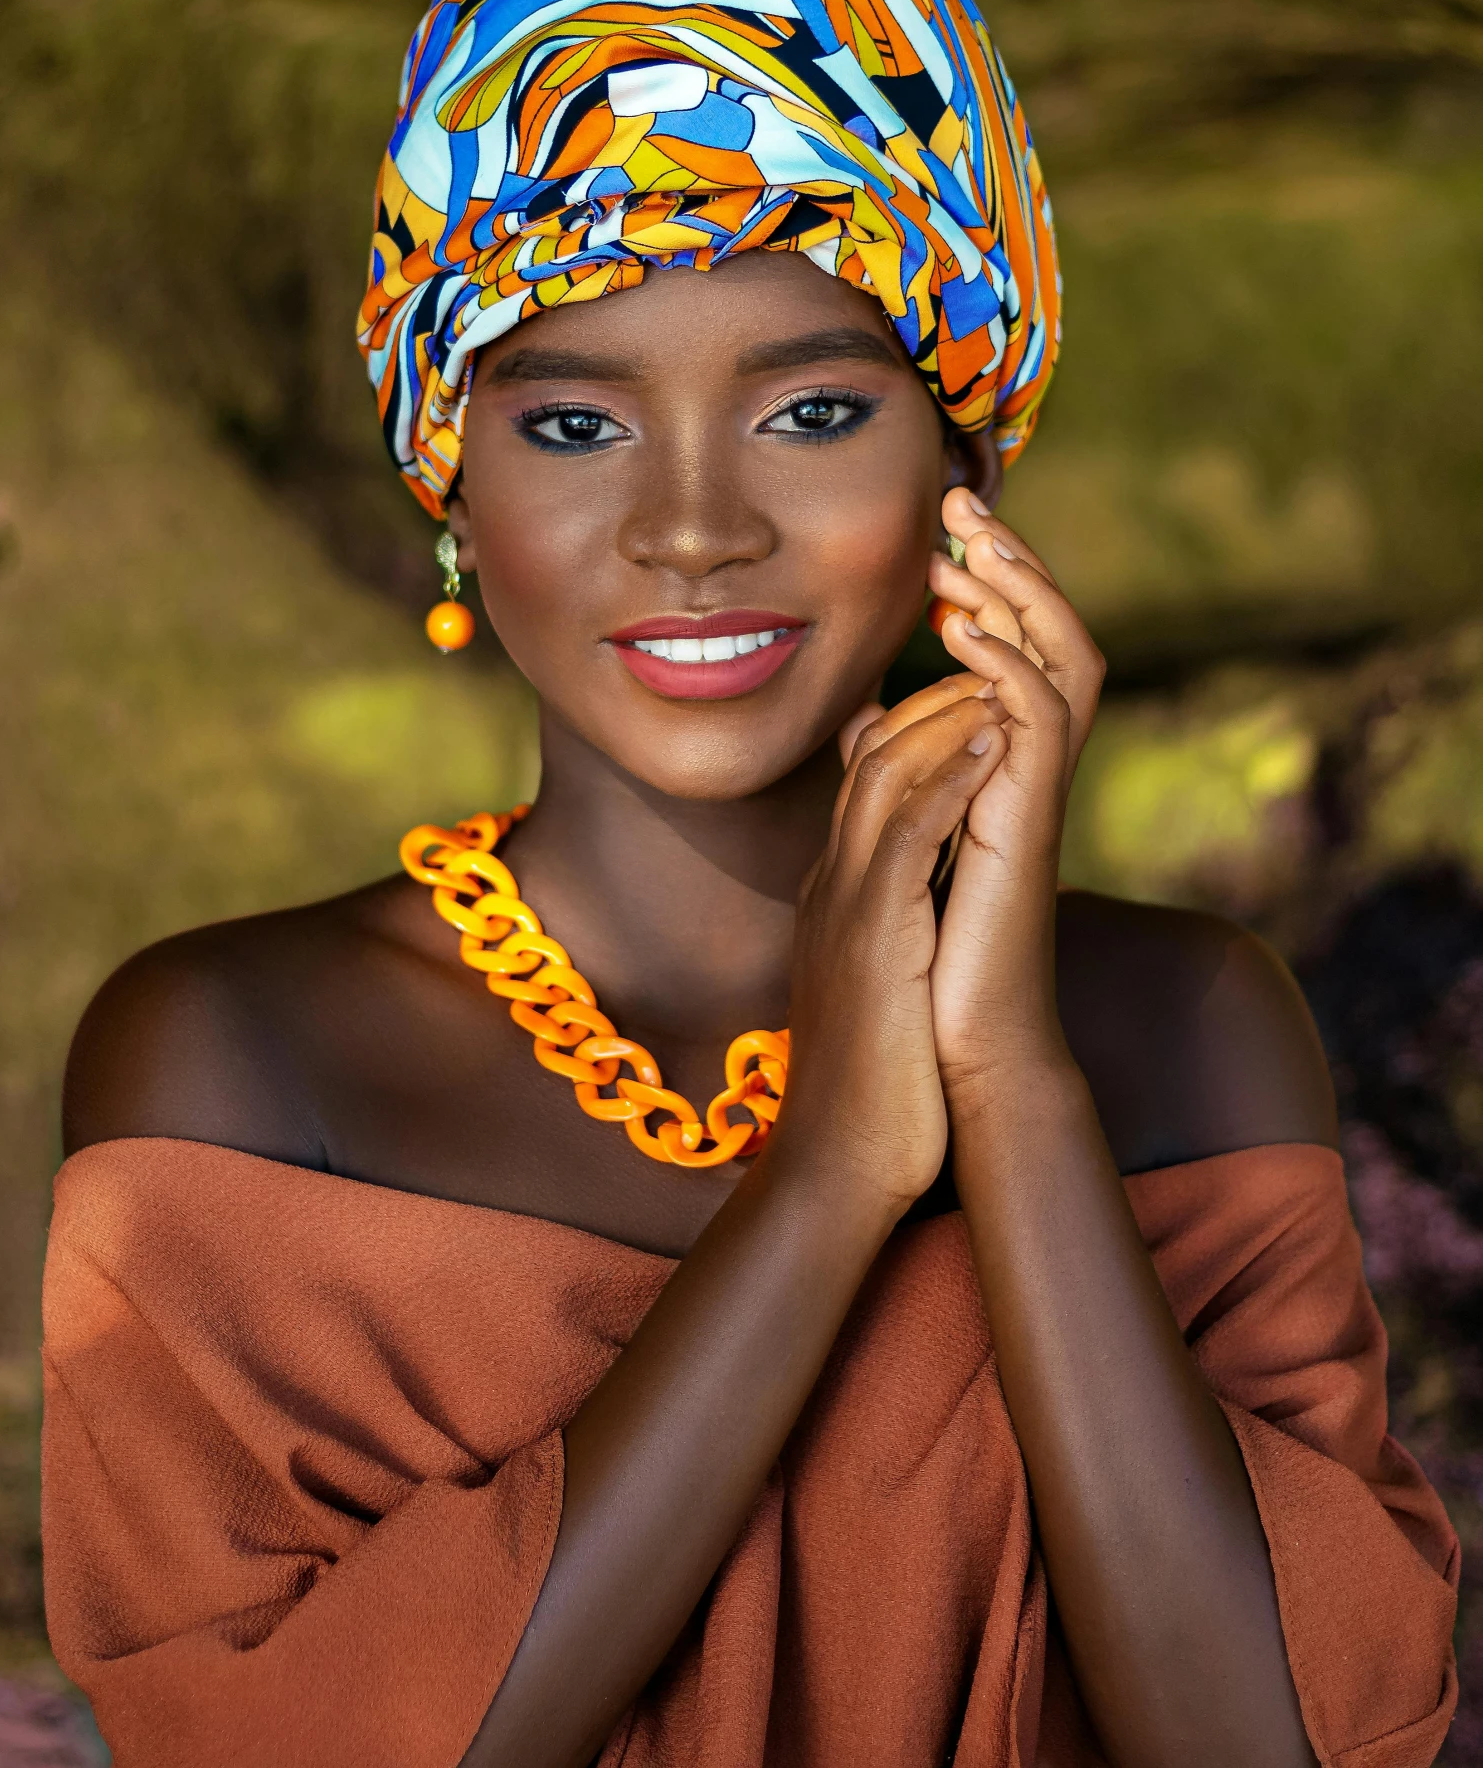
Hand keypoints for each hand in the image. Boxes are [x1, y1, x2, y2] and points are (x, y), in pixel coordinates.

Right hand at [775, 676, 1009, 1212]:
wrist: (838, 1167)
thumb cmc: (870, 1087)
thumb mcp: (877, 986)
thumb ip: (890, 928)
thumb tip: (921, 900)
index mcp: (836, 897)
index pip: (864, 780)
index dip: (912, 723)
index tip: (967, 691)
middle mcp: (831, 887)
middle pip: (868, 758)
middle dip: (928, 697)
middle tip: (985, 659)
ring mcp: (845, 908)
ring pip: (882, 776)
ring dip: (941, 717)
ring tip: (995, 678)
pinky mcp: (873, 938)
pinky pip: (907, 835)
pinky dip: (948, 778)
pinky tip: (990, 742)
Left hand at [925, 491, 1104, 1097]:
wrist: (949, 1053)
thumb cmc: (924, 960)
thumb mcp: (893, 837)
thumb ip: (893, 769)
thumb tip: (861, 713)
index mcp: (1001, 764)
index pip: (1016, 648)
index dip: (989, 585)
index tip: (942, 533)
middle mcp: (1030, 771)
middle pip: (1052, 635)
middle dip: (1011, 565)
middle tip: (963, 505)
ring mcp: (1037, 796)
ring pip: (1064, 661)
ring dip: (1019, 598)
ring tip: (970, 549)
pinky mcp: (1029, 826)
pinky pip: (1042, 724)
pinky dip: (1007, 670)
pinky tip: (964, 634)